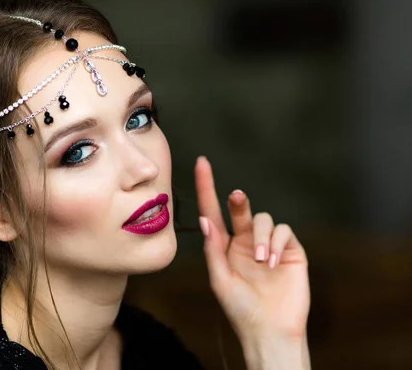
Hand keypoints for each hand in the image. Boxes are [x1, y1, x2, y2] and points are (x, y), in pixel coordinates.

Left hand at [194, 157, 309, 346]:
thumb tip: (204, 219)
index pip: (213, 212)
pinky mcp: (291, 251)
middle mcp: (247, 241)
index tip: (201, 162)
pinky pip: (285, 231)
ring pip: (265, 219)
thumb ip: (213, 249)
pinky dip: (278, 242)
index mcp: (225, 246)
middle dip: (239, 202)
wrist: (270, 330)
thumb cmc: (240, 308)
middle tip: (237, 197)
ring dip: (262, 236)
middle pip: (241, 210)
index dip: (207, 187)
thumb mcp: (220, 279)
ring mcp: (269, 245)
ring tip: (261, 262)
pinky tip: (273, 262)